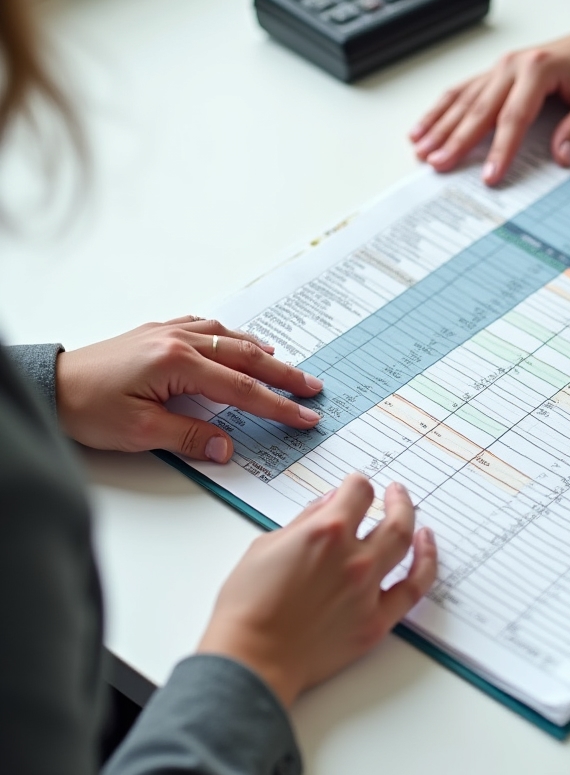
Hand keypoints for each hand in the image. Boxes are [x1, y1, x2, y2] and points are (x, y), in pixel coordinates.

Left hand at [55, 316, 323, 462]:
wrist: (51, 386)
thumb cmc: (87, 408)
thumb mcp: (140, 432)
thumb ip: (190, 438)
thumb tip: (227, 448)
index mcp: (178, 364)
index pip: (242, 389)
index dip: (277, 406)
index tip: (305, 417)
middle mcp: (178, 340)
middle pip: (246, 357)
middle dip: (284, 376)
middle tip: (313, 388)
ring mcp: (169, 331)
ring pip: (229, 337)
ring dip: (261, 353)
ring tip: (285, 367)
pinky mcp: (157, 332)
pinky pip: (206, 327)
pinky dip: (230, 336)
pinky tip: (238, 342)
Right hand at [198, 475, 436, 706]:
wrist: (252, 659)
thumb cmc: (247, 606)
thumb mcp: (266, 546)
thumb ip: (304, 521)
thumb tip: (329, 504)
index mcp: (325, 533)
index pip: (358, 493)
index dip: (356, 486)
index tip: (355, 488)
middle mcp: (353, 558)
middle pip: (392, 517)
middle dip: (396, 499)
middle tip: (394, 492)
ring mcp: (368, 590)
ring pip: (405, 544)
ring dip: (411, 522)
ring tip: (411, 514)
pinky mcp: (375, 622)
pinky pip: (413, 589)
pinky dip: (426, 564)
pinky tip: (426, 549)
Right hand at [410, 0, 569, 185]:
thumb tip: (562, 156)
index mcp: (539, 69)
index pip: (514, 118)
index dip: (499, 150)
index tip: (489, 176)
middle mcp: (514, 65)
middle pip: (479, 109)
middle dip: (455, 141)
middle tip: (436, 165)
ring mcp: (503, 67)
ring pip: (464, 100)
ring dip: (440, 126)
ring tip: (420, 150)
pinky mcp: (499, 73)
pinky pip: (463, 91)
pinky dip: (442, 110)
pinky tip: (424, 127)